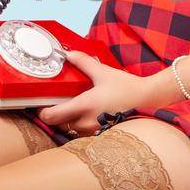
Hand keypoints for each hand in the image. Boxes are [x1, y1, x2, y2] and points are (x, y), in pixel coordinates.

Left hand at [36, 49, 164, 138]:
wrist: (147, 101)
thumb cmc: (126, 88)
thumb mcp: (103, 72)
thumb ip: (84, 63)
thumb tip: (68, 54)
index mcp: (83, 106)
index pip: (50, 117)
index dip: (42, 111)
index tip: (43, 103)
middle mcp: (86, 122)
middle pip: (59, 123)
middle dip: (57, 114)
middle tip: (60, 102)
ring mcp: (94, 131)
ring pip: (71, 128)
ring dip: (69, 119)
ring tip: (77, 106)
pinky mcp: (101, 135)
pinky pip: (83, 131)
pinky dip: (81, 124)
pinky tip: (89, 113)